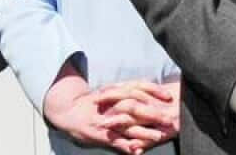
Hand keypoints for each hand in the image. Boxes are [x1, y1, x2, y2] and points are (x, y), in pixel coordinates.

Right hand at [42, 62, 176, 153]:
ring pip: (127, 126)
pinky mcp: (99, 134)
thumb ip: (127, 92)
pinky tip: (137, 151)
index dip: (153, 90)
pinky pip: (115, 141)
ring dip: (143, 132)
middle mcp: (110, 104)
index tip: (168, 96)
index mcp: (114, 91)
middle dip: (152, 113)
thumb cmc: (92, 104)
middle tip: (168, 118)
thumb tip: (150, 93)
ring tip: (157, 136)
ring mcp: (105, 120)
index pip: (136, 87)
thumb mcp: (109, 93)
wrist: (67, 112)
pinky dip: (126, 147)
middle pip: (133, 106)